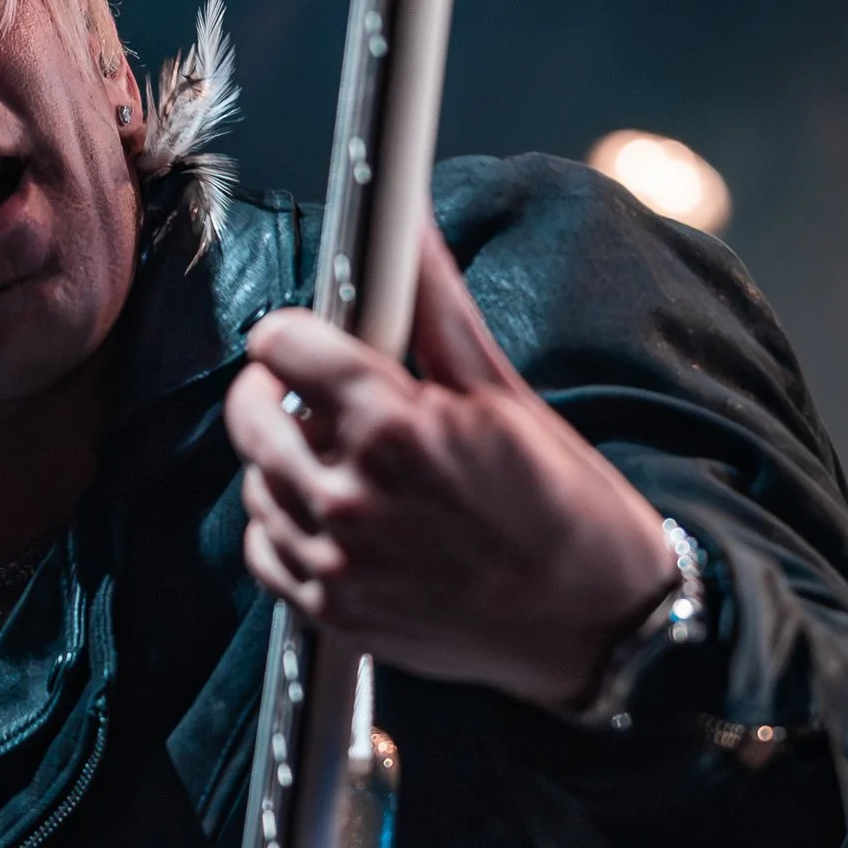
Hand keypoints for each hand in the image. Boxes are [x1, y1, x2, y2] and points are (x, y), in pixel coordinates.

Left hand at [226, 222, 675, 709]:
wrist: (597, 623)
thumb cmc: (566, 508)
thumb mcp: (505, 394)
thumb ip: (437, 307)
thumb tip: (409, 224)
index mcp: (397, 429)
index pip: (283, 345)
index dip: (294, 329)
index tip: (308, 336)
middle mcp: (353, 499)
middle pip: (250, 415)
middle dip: (273, 388)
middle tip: (312, 390)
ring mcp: (338, 564)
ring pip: (254, 484)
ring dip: (282, 459)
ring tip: (338, 455)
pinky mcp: (334, 613)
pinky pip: (264, 553)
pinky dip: (282, 526)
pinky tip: (329, 513)